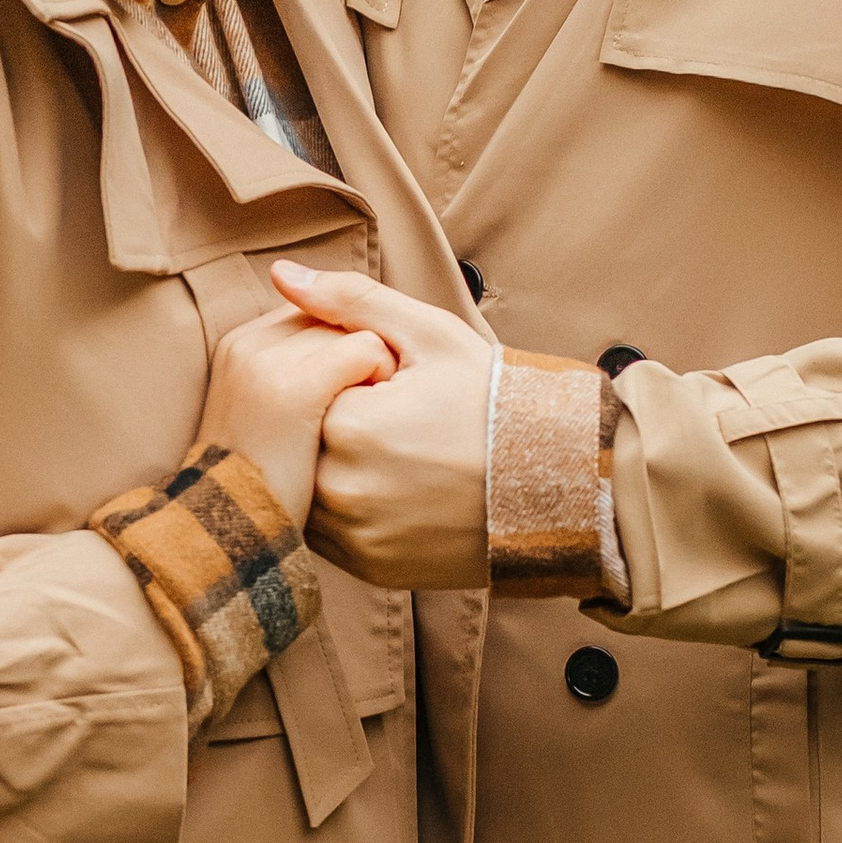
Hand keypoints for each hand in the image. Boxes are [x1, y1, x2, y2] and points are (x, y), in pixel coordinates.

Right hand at [199, 307, 396, 529]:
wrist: (239, 536)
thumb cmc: (267, 482)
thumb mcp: (271, 414)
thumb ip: (294, 369)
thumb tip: (315, 315)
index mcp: (241, 345)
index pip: (316, 318)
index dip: (342, 358)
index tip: (338, 407)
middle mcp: (249, 343)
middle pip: (336, 321)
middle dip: (358, 361)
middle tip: (355, 418)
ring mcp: (269, 363)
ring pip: (356, 332)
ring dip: (375, 373)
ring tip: (363, 426)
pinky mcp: (298, 386)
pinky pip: (366, 352)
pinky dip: (382, 383)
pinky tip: (376, 427)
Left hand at [269, 263, 493, 589]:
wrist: (560, 484)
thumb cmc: (494, 400)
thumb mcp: (428, 335)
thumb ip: (348, 301)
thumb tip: (281, 275)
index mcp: (348, 425)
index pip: (302, 388)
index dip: (339, 379)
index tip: (384, 382)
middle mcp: (341, 489)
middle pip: (297, 441)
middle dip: (328, 422)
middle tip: (393, 420)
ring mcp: (354, 536)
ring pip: (305, 488)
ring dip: (328, 467)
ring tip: (395, 453)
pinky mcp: (368, 568)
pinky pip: (328, 532)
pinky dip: (345, 508)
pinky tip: (392, 487)